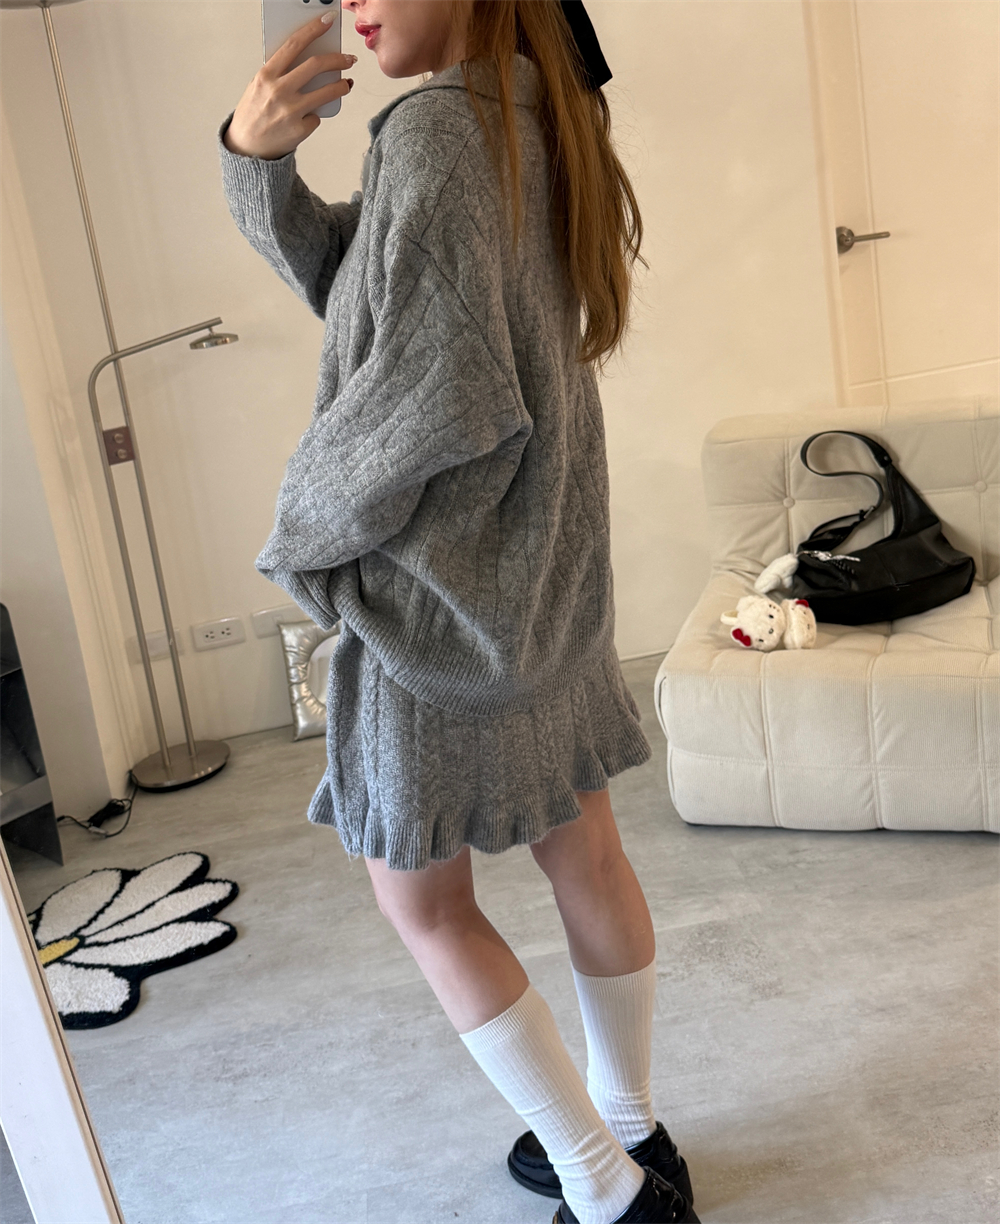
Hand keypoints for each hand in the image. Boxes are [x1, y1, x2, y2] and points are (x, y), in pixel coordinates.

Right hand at [225, 14, 356, 159]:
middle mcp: (279, 91)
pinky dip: (314, 116)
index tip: (328, 21)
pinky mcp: (300, 130)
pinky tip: (306, 118)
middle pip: (316, 66)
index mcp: (266, 75)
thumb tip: (309, 59)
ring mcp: (291, 111)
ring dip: (341, 86)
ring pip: (327, 92)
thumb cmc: (254, 113)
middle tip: (349, 58)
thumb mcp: (259, 86)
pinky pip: (316, 116)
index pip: (294, 44)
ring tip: (345, 83)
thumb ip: (280, 72)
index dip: (314, 29)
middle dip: (338, 59)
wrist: (247, 148)